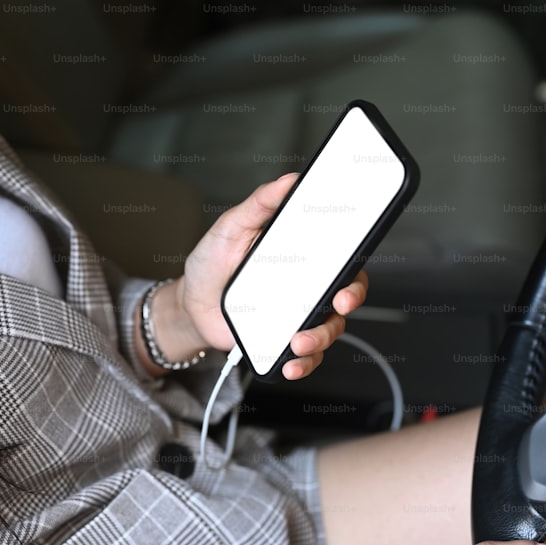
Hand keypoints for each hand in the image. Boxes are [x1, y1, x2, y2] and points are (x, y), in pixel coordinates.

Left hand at [179, 174, 368, 379]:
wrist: (191, 303)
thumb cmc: (214, 262)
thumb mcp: (232, 226)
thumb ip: (260, 204)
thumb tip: (288, 180)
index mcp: (302, 256)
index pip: (342, 259)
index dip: (354, 268)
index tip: (349, 278)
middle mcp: (307, 286)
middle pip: (346, 295)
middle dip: (349, 303)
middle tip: (337, 305)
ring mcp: (298, 315)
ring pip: (329, 330)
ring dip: (320, 339)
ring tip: (297, 342)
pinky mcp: (284, 340)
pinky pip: (306, 357)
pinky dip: (302, 364)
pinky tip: (290, 364)